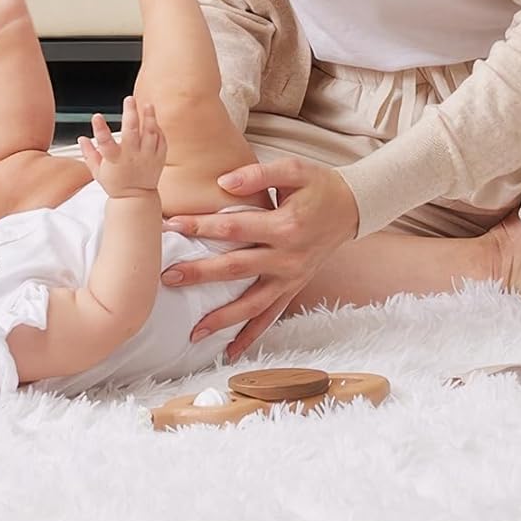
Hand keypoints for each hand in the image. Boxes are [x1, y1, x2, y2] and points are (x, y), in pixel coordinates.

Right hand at [77, 95, 165, 198]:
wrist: (136, 198)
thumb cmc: (115, 183)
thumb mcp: (97, 172)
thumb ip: (89, 154)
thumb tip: (81, 138)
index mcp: (114, 160)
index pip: (105, 143)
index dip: (99, 129)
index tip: (96, 116)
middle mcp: (131, 157)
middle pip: (131, 132)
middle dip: (130, 113)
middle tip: (129, 99)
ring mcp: (147, 157)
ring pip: (150, 133)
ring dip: (149, 117)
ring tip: (147, 105)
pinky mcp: (158, 158)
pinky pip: (161, 140)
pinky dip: (158, 129)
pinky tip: (154, 120)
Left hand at [159, 156, 359, 361]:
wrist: (352, 207)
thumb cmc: (319, 185)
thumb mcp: (294, 169)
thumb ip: (258, 174)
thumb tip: (223, 183)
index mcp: (284, 226)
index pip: (233, 228)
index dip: (201, 226)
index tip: (172, 225)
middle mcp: (287, 257)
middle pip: (236, 269)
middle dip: (200, 275)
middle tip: (168, 277)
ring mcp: (291, 277)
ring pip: (252, 304)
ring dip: (222, 319)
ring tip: (193, 331)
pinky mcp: (294, 288)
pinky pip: (271, 316)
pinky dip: (251, 335)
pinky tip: (231, 351)